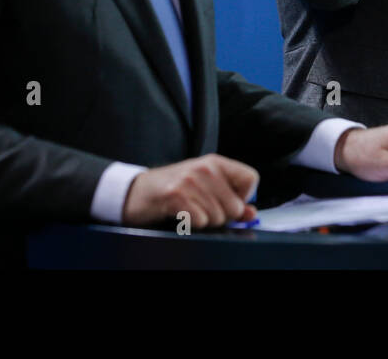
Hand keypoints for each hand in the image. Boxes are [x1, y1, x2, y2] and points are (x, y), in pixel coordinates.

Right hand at [122, 154, 258, 228]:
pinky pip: (200, 221)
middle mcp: (205, 167)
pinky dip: (191, 223)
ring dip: (204, 220)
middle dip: (222, 215)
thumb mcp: (204, 187)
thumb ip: (230, 198)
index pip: (251, 178)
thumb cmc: (172, 189)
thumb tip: (251, 213)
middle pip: (235, 205)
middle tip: (202, 208)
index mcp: (215, 162)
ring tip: (189, 209)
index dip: (244, 197)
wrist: (137, 191)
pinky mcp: (176, 195)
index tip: (230, 201)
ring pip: (218, 216)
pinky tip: (181, 214)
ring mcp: (190, 180)